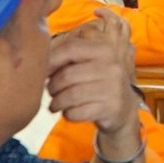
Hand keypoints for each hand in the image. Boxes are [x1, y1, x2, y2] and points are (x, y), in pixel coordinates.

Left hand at [48, 11, 139, 138]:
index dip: (51, 60)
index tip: (43, 72)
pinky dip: (68, 114)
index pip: (70, 48)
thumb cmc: (98, 83)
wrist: (123, 108)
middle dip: (52, 86)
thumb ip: (70, 57)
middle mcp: (110, 66)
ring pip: (70, 95)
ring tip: (55, 105)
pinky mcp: (110, 108)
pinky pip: (77, 112)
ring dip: (56, 103)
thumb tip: (40, 60)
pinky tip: (69, 112)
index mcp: (104, 49)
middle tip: (51, 92)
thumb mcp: (91, 63)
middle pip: (67, 75)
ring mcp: (112, 88)